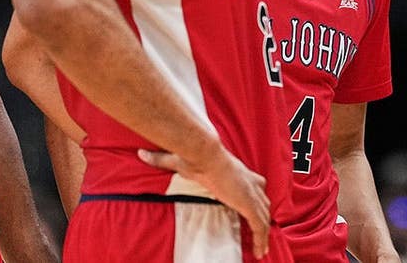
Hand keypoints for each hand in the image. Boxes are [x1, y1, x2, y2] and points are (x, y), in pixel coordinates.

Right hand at [139, 146, 270, 257]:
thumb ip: (161, 159)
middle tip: (260, 228)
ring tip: (261, 247)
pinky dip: (261, 239)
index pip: (255, 182)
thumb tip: (142, 154)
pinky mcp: (249, 205)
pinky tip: (260, 251)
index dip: (255, 192)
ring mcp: (251, 194)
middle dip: (263, 214)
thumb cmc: (195, 157)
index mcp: (238, 171)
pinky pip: (259, 227)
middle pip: (263, 200)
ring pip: (264, 217)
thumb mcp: (179, 160)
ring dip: (263, 232)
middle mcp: (249, 182)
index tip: (253, 202)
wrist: (204, 154)